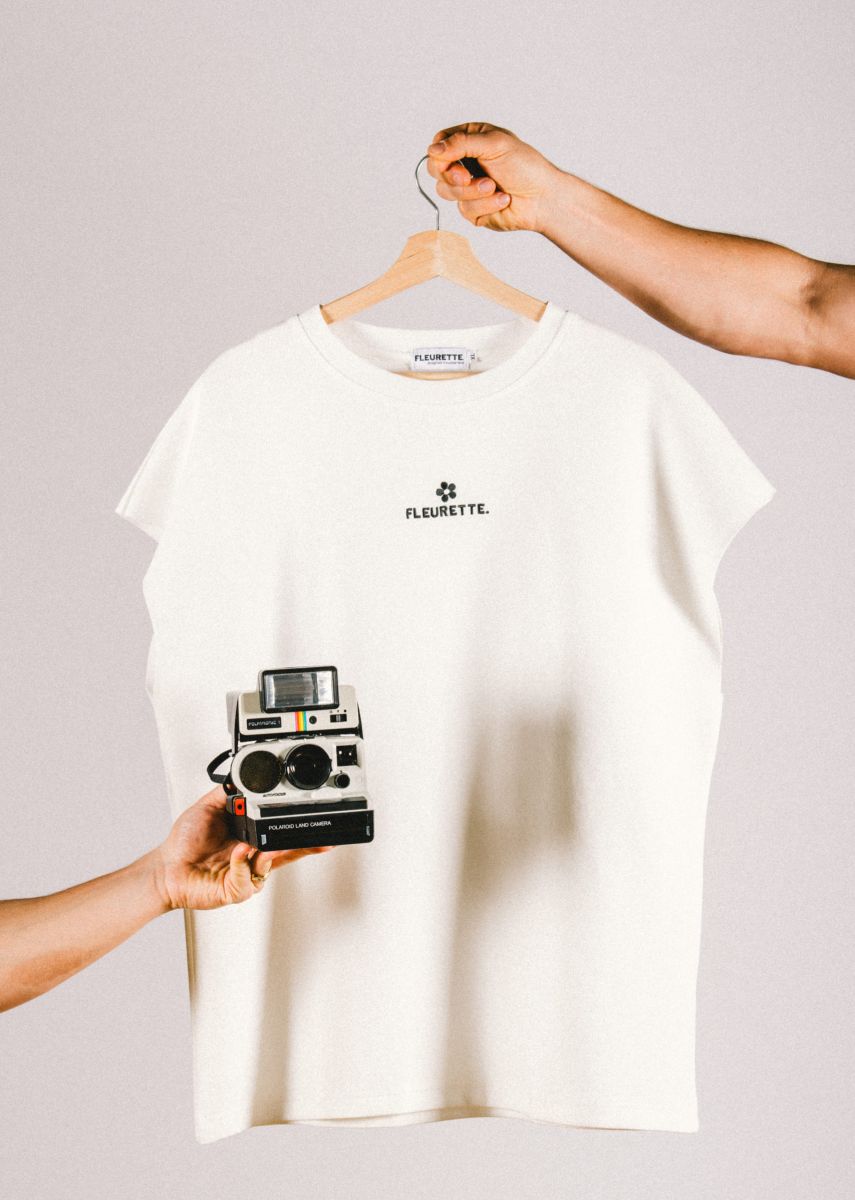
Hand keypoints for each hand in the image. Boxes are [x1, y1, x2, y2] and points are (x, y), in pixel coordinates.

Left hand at [150, 785, 334, 910]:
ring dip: (266, 854)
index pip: (279, 833)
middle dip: (301, 846)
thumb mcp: (207, 808)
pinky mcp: (235, 891)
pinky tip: (236, 855)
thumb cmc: (183, 844)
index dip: (298, 831)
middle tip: (308, 836)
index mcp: (248, 838)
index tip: (310, 819)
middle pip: (286, 853)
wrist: (165, 869)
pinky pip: (247, 881)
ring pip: (269, 867)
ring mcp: (245, 876)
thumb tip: (242, 775)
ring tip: (253, 845)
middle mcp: (250, 858)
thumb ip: (227, 793)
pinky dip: (242, 866)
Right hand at [426, 122, 562, 234]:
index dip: (440, 156)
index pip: (439, 146)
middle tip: (467, 178)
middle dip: (453, 177)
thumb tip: (432, 150)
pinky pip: (464, 210)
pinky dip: (485, 206)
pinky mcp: (472, 210)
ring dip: (473, 192)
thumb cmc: (525, 166)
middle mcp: (465, 164)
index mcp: (469, 141)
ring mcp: (467, 188)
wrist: (542, 198)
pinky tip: (502, 200)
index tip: (452, 161)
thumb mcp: (494, 144)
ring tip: (495, 188)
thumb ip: (462, 144)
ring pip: (447, 193)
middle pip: (436, 171)